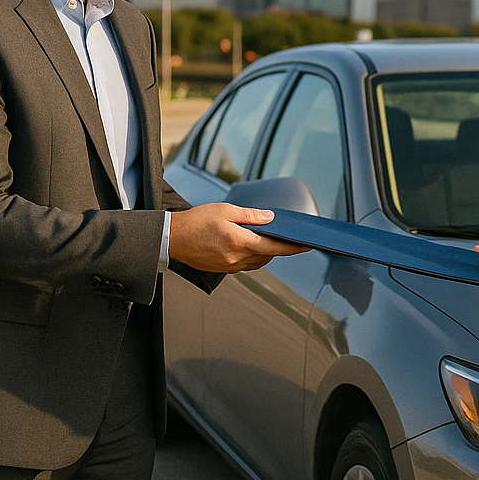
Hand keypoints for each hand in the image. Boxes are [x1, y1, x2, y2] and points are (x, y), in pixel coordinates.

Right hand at [169, 203, 309, 273]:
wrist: (172, 238)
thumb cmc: (195, 221)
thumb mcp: (225, 211)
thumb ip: (251, 216)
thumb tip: (270, 219)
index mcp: (238, 242)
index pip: (273, 247)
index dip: (292, 247)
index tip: (306, 245)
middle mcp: (236, 258)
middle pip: (267, 255)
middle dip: (280, 247)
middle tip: (289, 237)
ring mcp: (229, 266)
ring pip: (258, 262)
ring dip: (267, 252)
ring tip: (271, 239)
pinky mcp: (223, 269)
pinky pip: (246, 265)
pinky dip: (254, 256)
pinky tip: (253, 246)